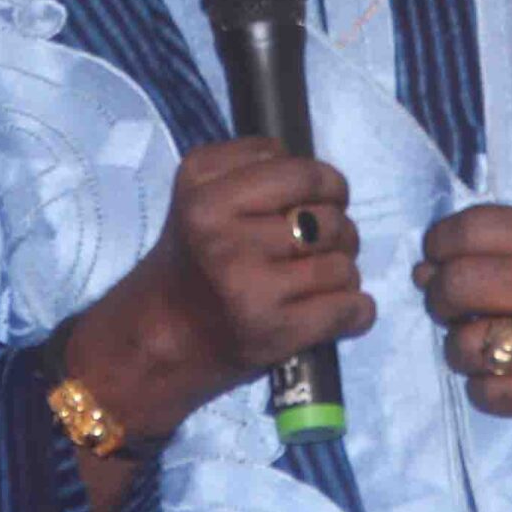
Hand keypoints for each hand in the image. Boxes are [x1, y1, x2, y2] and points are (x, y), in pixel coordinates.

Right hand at [65, 137, 374, 442]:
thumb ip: (258, 175)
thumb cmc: (191, 267)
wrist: (154, 343)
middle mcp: (221, 230)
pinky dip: (357, 311)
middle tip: (315, 248)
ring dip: (342, 274)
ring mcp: (249, 282)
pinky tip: (337, 312)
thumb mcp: (202, 198)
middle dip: (337, 229)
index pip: (299, 167)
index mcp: (202, 187)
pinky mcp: (274, 329)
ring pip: (343, 262)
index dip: (321, 184)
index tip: (311, 203)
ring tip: (315, 284)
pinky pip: (350, 307)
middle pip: (328, 214)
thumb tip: (329, 183)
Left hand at [415, 206, 511, 463]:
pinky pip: (488, 393)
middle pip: (459, 283)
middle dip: (440, 299)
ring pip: (466, 344)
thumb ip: (504, 250)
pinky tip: (502, 380)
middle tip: (453, 310)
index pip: (471, 228)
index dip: (438, 245)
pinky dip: (482, 390)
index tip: (438, 261)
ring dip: (459, 350)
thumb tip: (422, 271)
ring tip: (482, 348)